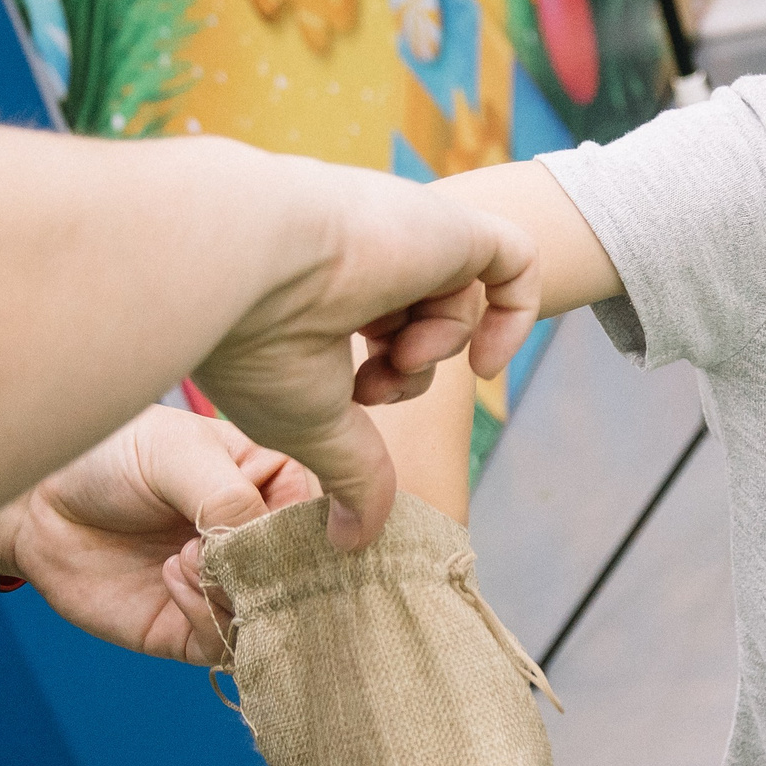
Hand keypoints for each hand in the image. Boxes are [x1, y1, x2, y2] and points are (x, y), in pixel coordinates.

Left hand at [0, 405, 315, 665]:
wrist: (34, 503)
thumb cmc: (109, 457)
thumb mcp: (176, 452)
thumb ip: (229, 496)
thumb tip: (265, 550)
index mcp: (273, 483)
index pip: (323, 517)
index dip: (315, 529)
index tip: (284, 529)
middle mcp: (259, 539)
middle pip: (306, 576)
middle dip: (278, 572)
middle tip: (237, 555)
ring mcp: (228, 587)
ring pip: (272, 617)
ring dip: (234, 591)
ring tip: (187, 555)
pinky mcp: (192, 629)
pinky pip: (225, 643)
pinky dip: (205, 612)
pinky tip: (172, 574)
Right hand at [193, 163, 538, 550]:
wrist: (246, 263)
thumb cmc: (258, 343)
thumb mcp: (311, 424)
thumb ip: (352, 475)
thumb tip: (354, 540)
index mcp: (322, 285)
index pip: (378, 326)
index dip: (388, 376)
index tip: (359, 398)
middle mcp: (367, 253)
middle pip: (425, 315)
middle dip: (413, 368)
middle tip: (375, 385)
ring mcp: (409, 232)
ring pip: (463, 296)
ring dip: (444, 346)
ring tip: (404, 355)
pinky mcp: (452, 225)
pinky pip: (519, 260)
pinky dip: (515, 316)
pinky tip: (484, 362)